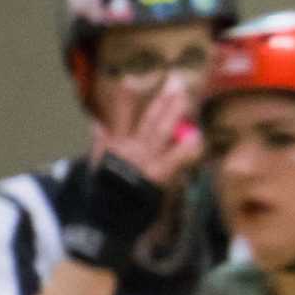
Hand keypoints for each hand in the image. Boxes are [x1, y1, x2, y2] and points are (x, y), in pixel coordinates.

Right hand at [89, 74, 204, 187]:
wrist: (106, 214)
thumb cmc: (105, 191)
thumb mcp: (98, 165)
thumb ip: (100, 142)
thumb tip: (96, 123)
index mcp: (118, 145)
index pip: (121, 116)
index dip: (126, 99)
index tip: (130, 80)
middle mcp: (133, 148)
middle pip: (151, 120)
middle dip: (164, 101)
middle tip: (176, 82)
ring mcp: (147, 159)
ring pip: (162, 131)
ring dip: (174, 113)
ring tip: (186, 97)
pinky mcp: (160, 174)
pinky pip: (178, 159)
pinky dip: (188, 148)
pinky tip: (198, 137)